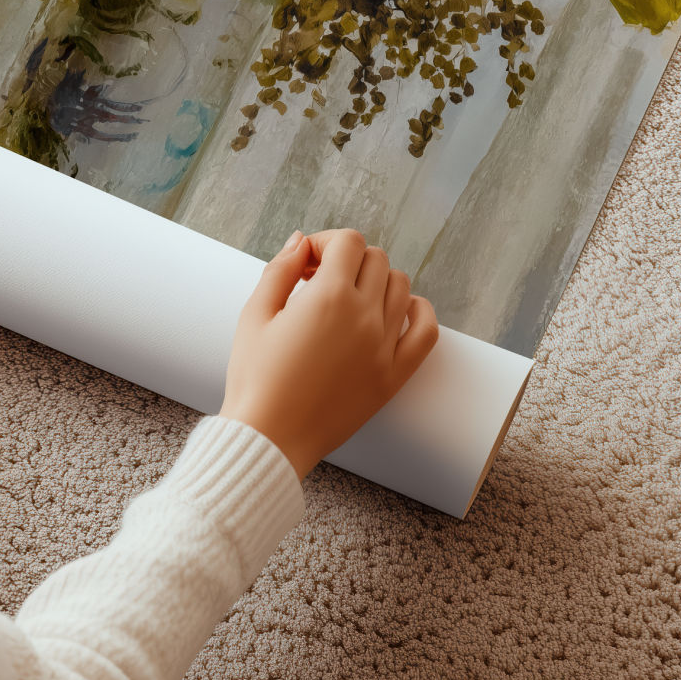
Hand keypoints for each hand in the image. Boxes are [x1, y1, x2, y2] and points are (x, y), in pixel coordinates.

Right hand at [219, 228, 438, 478]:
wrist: (270, 439)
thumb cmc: (255, 378)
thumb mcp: (254, 314)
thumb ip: (280, 270)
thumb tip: (301, 240)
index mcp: (328, 297)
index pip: (348, 241)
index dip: (324, 243)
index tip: (306, 266)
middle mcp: (363, 316)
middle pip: (376, 259)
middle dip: (347, 261)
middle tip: (320, 283)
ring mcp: (383, 347)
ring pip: (401, 286)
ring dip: (376, 281)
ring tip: (348, 300)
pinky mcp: (393, 376)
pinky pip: (426, 330)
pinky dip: (418, 311)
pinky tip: (394, 312)